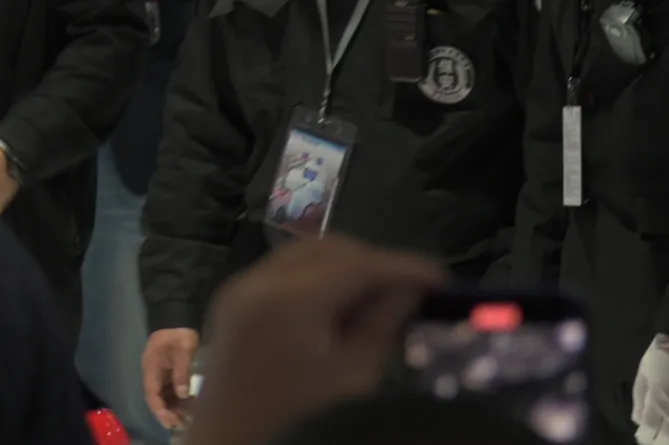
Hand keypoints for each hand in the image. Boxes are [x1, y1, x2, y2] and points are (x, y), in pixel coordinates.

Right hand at [142, 328, 202, 430]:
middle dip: (166, 412)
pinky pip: (169, 388)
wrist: (177, 316)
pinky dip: (176, 398)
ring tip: (186, 417)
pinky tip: (188, 404)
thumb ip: (182, 373)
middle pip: (156, 397)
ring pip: (163, 394)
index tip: (170, 421)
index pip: (151, 394)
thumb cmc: (179, 333)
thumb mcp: (183, 351)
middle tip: (180, 423)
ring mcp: (160, 371)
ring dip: (172, 407)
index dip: (159, 410)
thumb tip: (182, 395)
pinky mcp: (167, 370)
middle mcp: (152, 372)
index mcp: (151, 367)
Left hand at [180, 235, 445, 444]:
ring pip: (307, 249)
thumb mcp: (352, 372)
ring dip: (347, 262)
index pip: (357, 266)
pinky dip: (319, 270)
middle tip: (410, 285)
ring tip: (378, 290)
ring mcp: (245, 278)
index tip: (438, 277)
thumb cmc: (297, 404)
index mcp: (292, 301)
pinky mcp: (237, 285)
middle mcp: (263, 277)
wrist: (231, 419)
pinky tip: (339, 295)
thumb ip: (382, 325)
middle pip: (332, 248)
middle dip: (375, 261)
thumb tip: (408, 290)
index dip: (401, 266)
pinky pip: (286, 263)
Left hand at [633, 335, 668, 444]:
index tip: (641, 437)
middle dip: (658, 442)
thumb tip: (638, 421)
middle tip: (652, 443)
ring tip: (666, 443)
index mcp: (656, 397)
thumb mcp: (643, 373)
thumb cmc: (661, 355)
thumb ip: (639, 399)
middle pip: (667, 436)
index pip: (650, 427)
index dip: (645, 436)